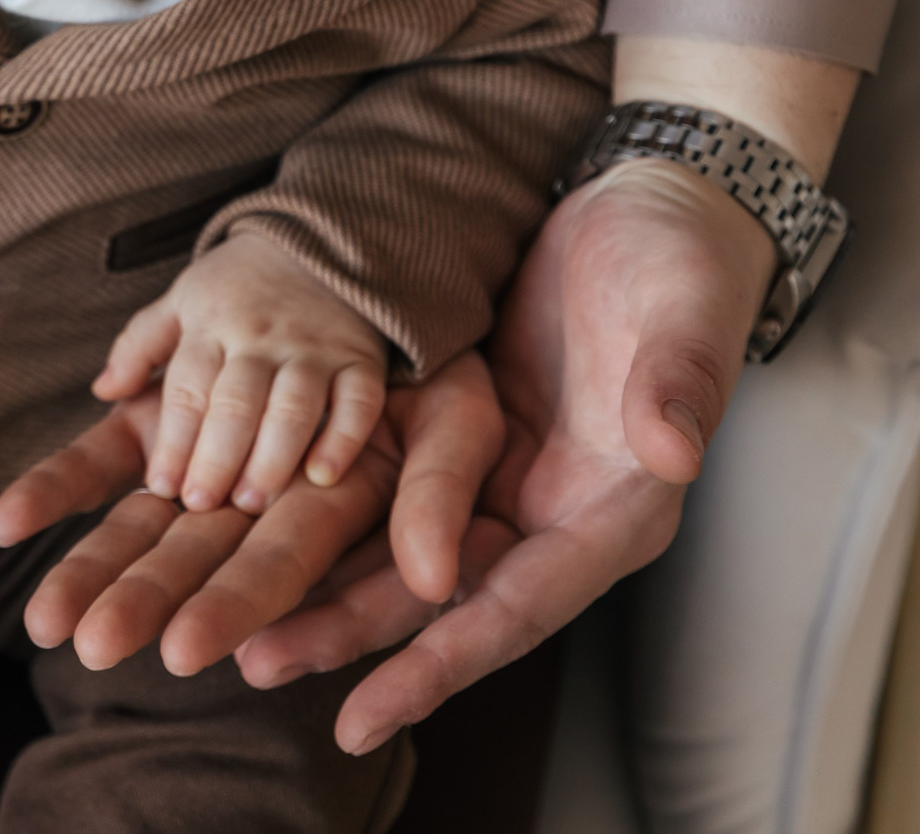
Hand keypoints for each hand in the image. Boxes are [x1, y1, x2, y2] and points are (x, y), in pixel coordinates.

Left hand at [0, 352, 501, 676]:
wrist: (382, 270)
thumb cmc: (440, 371)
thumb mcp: (462, 424)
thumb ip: (441, 494)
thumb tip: (430, 579)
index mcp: (331, 507)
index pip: (278, 568)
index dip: (240, 607)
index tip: (200, 651)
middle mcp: (257, 494)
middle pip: (197, 562)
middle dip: (147, 603)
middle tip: (93, 644)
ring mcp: (203, 456)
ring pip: (140, 526)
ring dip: (95, 566)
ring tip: (46, 617)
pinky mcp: (161, 414)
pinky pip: (104, 458)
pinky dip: (61, 486)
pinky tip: (8, 520)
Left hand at [93, 233, 389, 512]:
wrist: (321, 238)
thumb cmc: (238, 285)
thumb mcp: (181, 300)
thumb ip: (140, 345)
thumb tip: (103, 390)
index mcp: (211, 325)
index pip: (187, 389)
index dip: (173, 439)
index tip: (161, 486)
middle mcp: (261, 338)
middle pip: (236, 403)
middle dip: (215, 456)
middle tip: (200, 505)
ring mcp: (314, 348)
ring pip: (293, 407)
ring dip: (271, 457)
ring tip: (250, 503)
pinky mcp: (361, 359)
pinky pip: (357, 401)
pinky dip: (344, 439)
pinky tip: (323, 478)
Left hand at [233, 158, 772, 750]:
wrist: (649, 205)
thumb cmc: (683, 260)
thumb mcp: (684, 311)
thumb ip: (678, 382)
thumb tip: (672, 450)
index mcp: (613, 511)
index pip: (519, 607)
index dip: (443, 664)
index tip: (365, 714)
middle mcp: (551, 515)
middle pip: (440, 600)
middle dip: (350, 637)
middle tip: (253, 662)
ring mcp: (502, 481)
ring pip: (399, 556)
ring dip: (322, 591)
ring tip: (234, 627)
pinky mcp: (462, 440)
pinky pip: (382, 494)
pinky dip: (324, 521)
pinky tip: (250, 537)